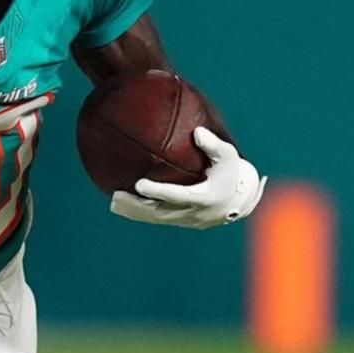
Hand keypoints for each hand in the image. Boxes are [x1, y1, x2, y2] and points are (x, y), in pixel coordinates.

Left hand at [111, 128, 266, 229]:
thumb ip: (213, 145)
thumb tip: (197, 131)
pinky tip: (123, 206)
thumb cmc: (230, 172)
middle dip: (138, 205)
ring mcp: (186, 220)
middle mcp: (193, 212)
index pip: (177, 195)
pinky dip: (141, 214)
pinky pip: (157, 218)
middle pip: (160, 211)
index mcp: (204, 197)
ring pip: (156, 218)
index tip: (140, 184)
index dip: (158, 192)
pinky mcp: (181, 221)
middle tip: (117, 195)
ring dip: (135, 212)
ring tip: (114, 203)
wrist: (238, 200)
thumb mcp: (228, 156)